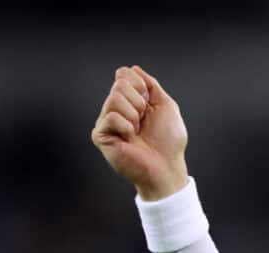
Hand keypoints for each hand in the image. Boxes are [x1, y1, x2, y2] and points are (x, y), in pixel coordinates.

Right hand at [92, 65, 188, 200]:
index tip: (149, 104)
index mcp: (130, 101)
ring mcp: (106, 122)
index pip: (124, 74)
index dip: (140, 85)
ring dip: (134, 115)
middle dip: (139, 101)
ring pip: (114, 98)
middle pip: (119, 84)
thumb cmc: (169, 141)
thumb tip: (132, 69)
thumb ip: (151, 85)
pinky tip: (129, 138)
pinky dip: (126, 126)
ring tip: (137, 131)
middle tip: (143, 121)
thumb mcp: (166, 105)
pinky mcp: (100, 135)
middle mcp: (116, 109)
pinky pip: (111, 116)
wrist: (166, 166)